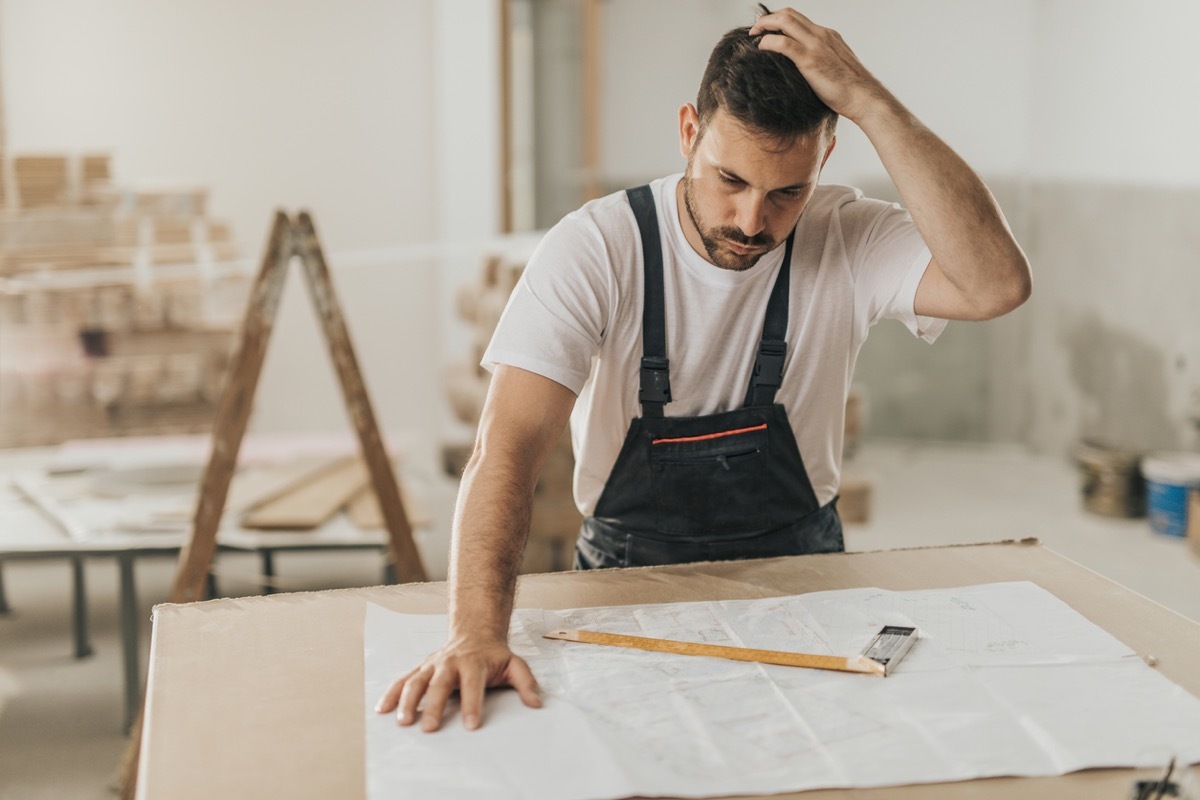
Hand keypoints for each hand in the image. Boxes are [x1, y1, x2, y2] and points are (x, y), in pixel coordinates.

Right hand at [374, 636, 541, 731]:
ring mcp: (433, 665)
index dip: (472, 705)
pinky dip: (392, 694)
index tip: (471, 725)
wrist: (475, 632)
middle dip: (435, 707)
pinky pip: (404, 680)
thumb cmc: (493, 654)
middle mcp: (451, 663)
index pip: (473, 686)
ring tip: (404, 722)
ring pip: (417, 682)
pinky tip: (384, 709)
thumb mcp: (514, 664)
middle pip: (441, 685)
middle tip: (430, 728)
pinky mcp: (422, 668)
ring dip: (409, 702)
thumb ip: (525, 682)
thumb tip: (536, 703)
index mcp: (474, 663)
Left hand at [749, 8, 888, 124]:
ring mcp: (816, 45)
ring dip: (764, 26)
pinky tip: (760, 50)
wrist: (864, 97)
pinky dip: (768, 42)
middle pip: (789, 14)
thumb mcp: (834, 68)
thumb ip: (819, 62)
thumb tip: (803, 72)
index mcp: (828, 36)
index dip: (780, 21)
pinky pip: (783, 43)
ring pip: (785, 21)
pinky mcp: (810, 59)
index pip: (799, 19)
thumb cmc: (850, 90)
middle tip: (755, 32)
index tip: (767, 31)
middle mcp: (821, 35)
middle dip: (768, 19)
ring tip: (753, 38)